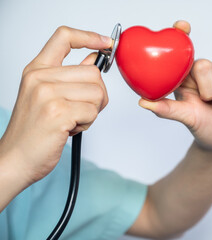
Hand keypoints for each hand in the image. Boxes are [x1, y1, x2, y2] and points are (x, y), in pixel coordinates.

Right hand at [0, 26, 110, 184]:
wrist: (16, 158)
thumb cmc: (34, 130)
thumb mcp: (46, 95)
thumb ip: (70, 76)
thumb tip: (92, 59)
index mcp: (37, 70)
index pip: (64, 37)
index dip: (89, 36)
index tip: (106, 42)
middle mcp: (40, 78)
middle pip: (93, 72)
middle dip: (97, 95)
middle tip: (83, 109)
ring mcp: (48, 94)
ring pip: (97, 92)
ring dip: (93, 111)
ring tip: (73, 120)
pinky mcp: (58, 112)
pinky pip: (93, 111)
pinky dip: (88, 123)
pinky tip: (71, 128)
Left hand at [139, 21, 211, 151]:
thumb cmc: (202, 127)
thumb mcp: (185, 118)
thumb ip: (167, 109)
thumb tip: (142, 102)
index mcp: (185, 76)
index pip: (183, 50)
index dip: (182, 34)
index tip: (182, 26)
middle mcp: (203, 71)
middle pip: (206, 65)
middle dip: (208, 91)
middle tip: (207, 102)